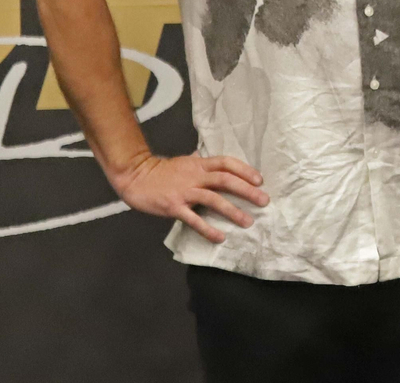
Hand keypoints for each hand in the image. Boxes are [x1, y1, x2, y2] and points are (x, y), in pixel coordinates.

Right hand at [110, 153, 268, 243]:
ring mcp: (184, 191)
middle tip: (264, 201)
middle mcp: (195, 176)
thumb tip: (214, 162)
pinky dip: (207, 229)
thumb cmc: (161, 171)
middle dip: (247, 190)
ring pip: (213, 199)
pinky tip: (220, 237)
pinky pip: (193, 219)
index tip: (260, 180)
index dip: (245, 170)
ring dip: (232, 211)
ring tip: (248, 222)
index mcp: (199, 164)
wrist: (135, 177)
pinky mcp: (173, 206)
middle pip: (225, 180)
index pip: (227, 163)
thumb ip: (200, 163)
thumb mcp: (184, 162)